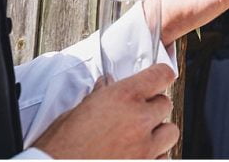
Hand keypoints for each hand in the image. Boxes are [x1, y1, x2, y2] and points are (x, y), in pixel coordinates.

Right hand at [33, 63, 177, 158]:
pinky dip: (154, 156)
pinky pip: (163, 158)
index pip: (161, 75)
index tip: (159, 78)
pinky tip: (136, 156)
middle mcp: (138, 120)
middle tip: (136, 115)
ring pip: (170, 132)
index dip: (160, 75)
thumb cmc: (59, 147)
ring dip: (157, 133)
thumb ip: (99, 96)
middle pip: (166, 104)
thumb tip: (106, 85)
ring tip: (138, 138)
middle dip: (153, 108)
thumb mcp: (74, 113)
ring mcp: (145, 148)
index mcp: (122, 97)